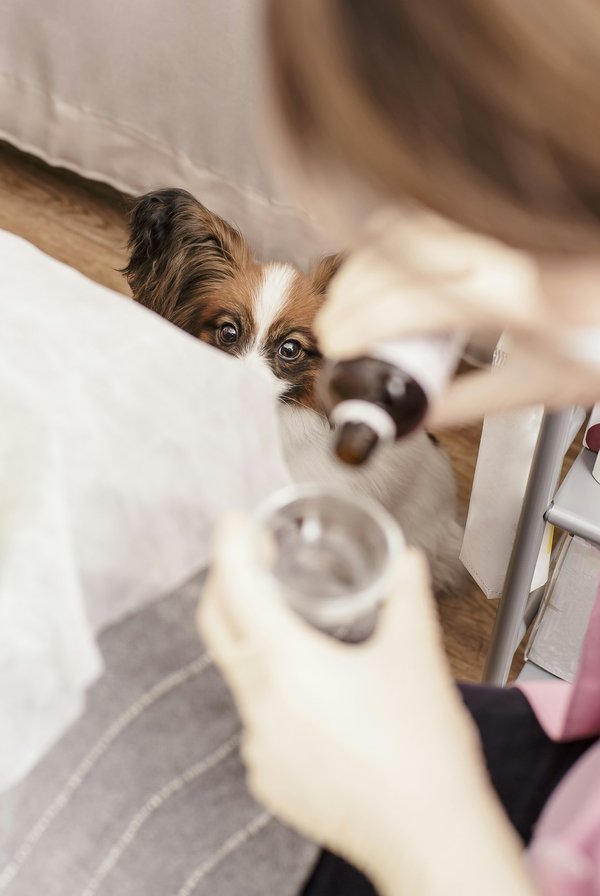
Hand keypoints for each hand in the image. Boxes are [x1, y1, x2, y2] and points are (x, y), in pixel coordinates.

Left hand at [199, 514, 533, 894]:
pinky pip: (258, 721)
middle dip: (225, 585)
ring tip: (299, 632)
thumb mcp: (416, 655)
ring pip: (242, 677)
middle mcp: (260, 703)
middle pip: (219, 628)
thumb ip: (407, 596)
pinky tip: (315, 697)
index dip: (229, 546)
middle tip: (250, 561)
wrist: (429, 835)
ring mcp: (259, 746)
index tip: (233, 523)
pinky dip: (274, 696)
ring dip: (258, 644)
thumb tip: (407, 564)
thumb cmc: (422, 750)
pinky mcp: (269, 777)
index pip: (237, 588)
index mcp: (286, 663)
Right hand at [315, 208, 599, 426]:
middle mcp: (498, 250)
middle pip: (394, 255)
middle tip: (336, 330)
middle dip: (350, 294)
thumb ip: (467, 402)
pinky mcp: (491, 218)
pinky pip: (423, 216)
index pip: (411, 301)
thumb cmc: (596, 339)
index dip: (361, 323)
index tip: (337, 346)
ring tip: (354, 300)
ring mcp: (493, 227)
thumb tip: (415, 414)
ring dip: (366, 262)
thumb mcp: (537, 385)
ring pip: (405, 225)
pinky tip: (385, 267)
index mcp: (509, 297)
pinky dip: (390, 238)